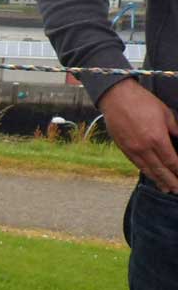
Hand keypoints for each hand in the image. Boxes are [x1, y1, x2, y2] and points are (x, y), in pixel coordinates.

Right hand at [98, 78, 177, 192]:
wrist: (117, 99)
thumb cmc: (143, 102)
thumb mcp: (165, 113)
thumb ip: (174, 130)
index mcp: (157, 138)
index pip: (171, 160)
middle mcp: (144, 148)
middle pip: (160, 170)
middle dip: (170, 181)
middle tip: (177, 190)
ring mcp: (132, 149)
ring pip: (147, 169)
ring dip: (158, 180)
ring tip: (166, 189)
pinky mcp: (124, 148)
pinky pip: (137, 164)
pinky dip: (146, 172)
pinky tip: (151, 176)